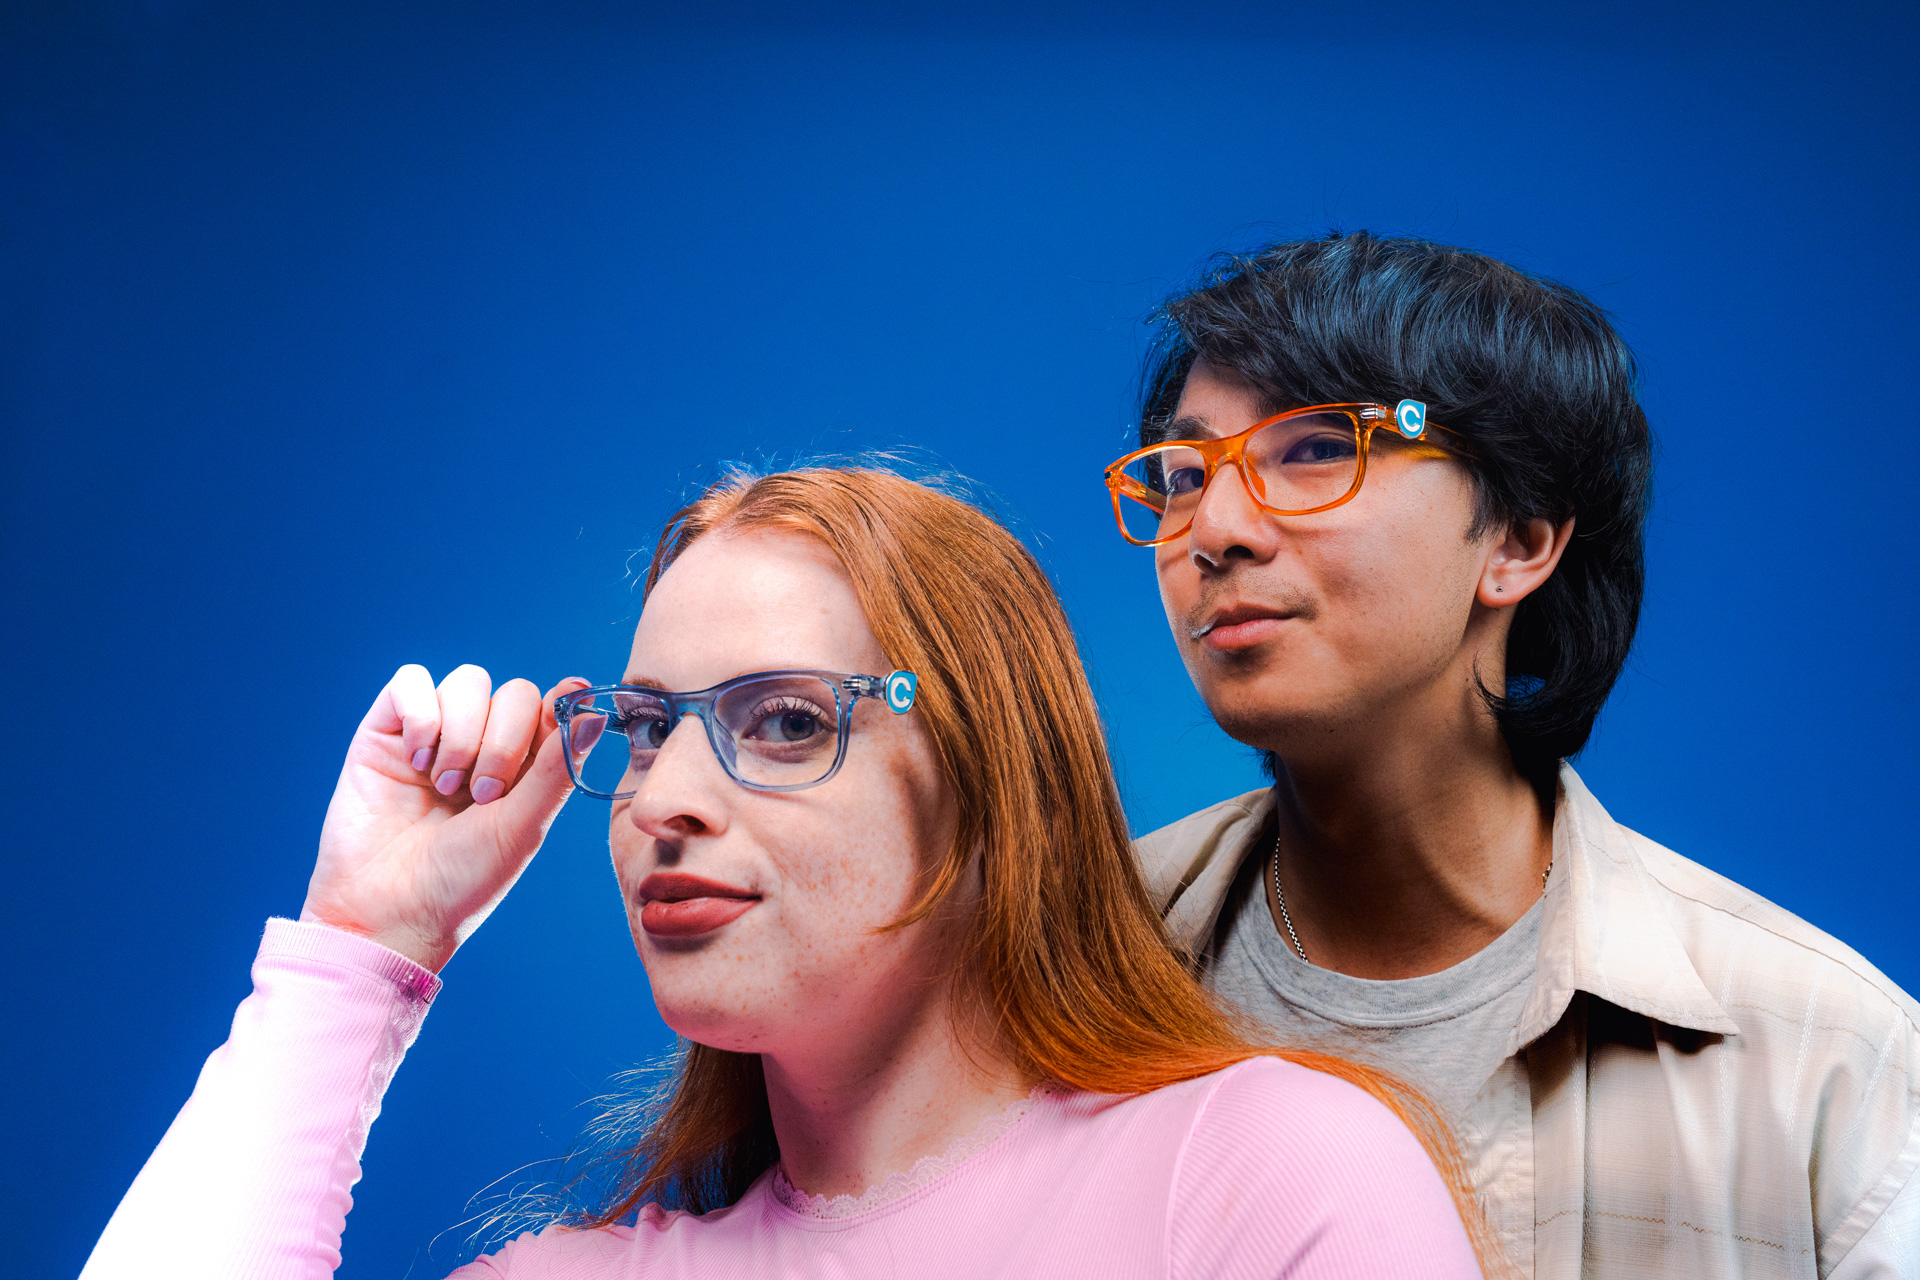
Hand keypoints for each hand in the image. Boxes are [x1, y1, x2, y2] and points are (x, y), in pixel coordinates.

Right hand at [300, 664, 591, 970]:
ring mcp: (434, 734)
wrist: (390, 911)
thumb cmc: (462, 880)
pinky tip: (416, 761)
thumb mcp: (522, 827)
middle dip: (503, 741)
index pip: (551, 708)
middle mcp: (482, 743)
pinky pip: (410, 681)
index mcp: (525, 767)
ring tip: (446, 786)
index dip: (557, 708)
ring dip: (462, 734)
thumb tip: (595, 714)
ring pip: (467, 681)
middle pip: (513, 692)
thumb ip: (555, 769)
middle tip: (483, 794)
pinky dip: (420, 713)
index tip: (556, 720)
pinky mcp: (386, 731)